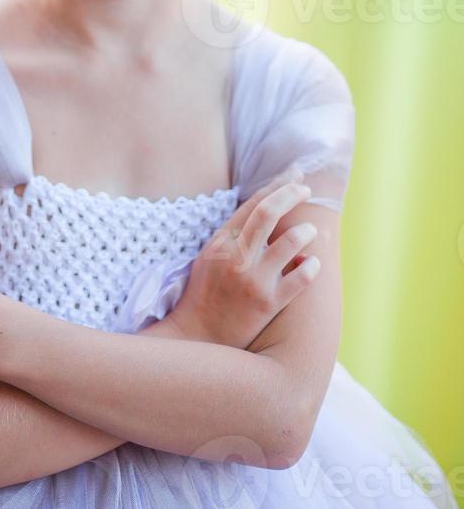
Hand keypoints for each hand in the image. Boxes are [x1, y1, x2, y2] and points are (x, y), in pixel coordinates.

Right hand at [168, 168, 319, 349]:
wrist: (199, 336)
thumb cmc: (205, 293)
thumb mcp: (210, 256)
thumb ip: (233, 234)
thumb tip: (262, 208)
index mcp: (221, 242)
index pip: (252, 203)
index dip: (276, 185)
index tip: (294, 175)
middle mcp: (237, 257)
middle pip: (269, 212)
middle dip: (291, 194)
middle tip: (305, 189)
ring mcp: (253, 280)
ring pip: (291, 242)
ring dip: (305, 231)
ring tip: (310, 232)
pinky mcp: (269, 303)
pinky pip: (301, 278)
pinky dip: (311, 266)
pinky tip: (312, 263)